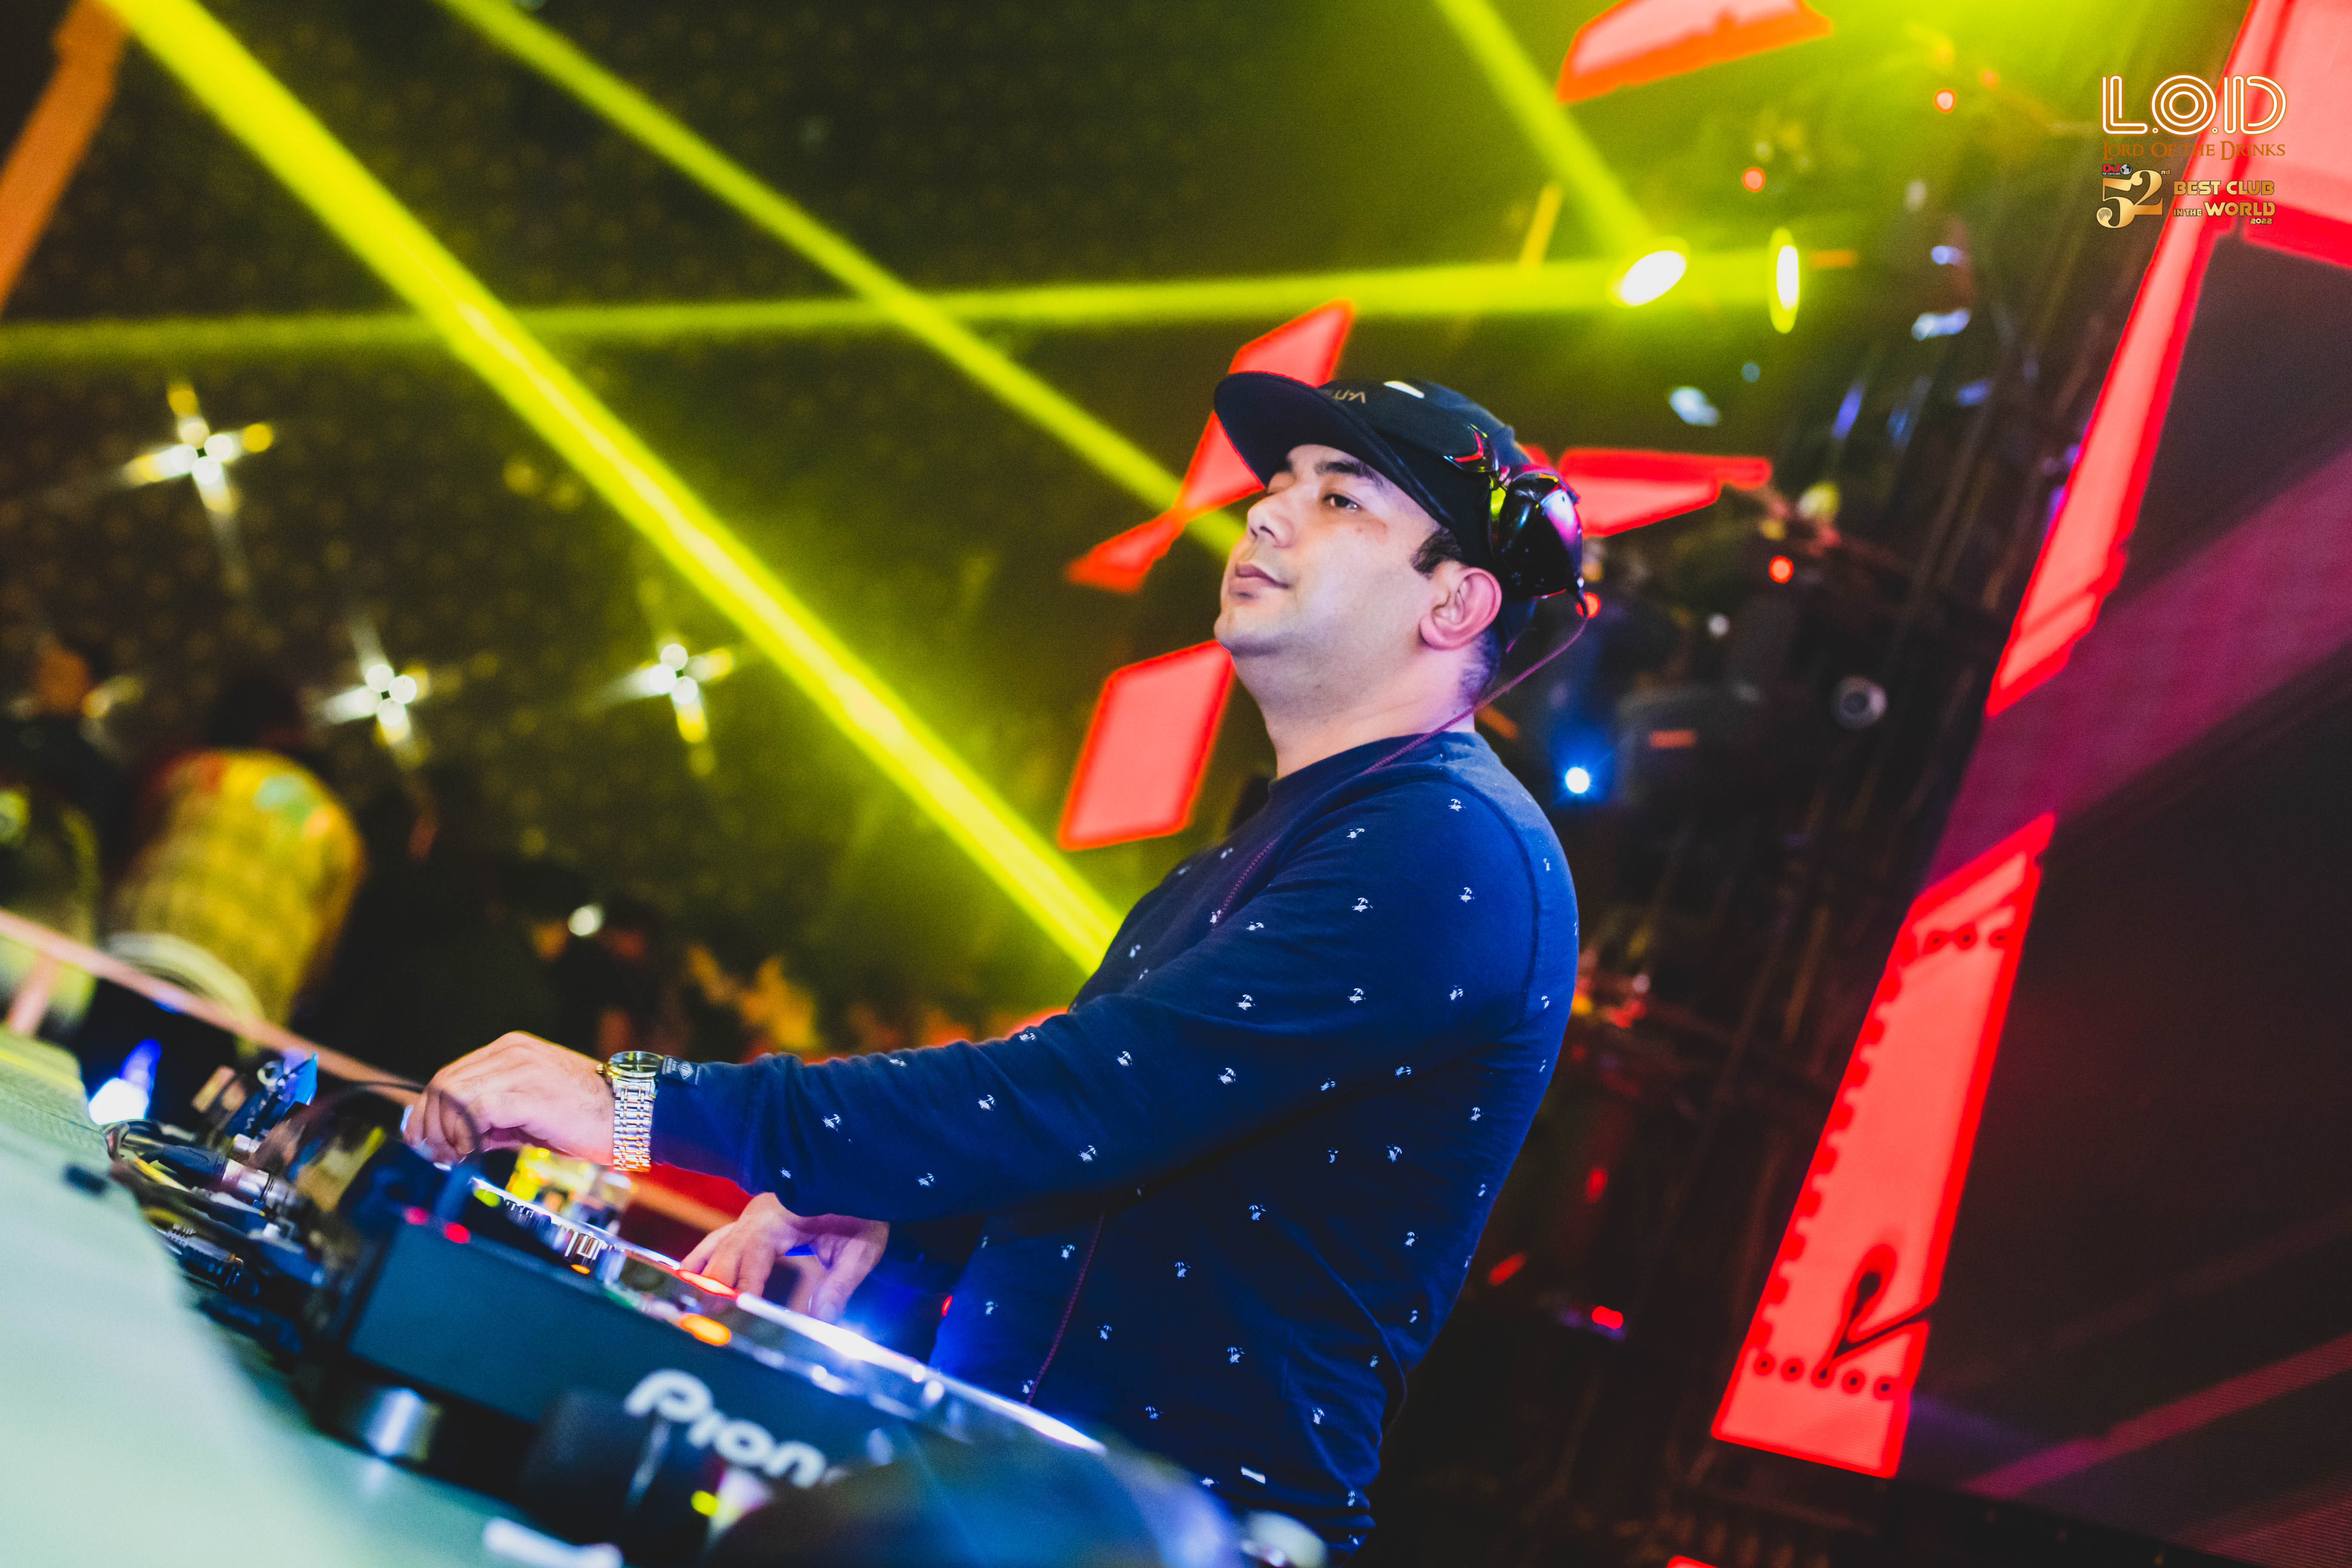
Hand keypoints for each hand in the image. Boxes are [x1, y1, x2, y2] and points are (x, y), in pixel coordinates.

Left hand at [408, 1032, 612, 1164]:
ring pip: (453, 1095)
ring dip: (443, 1132)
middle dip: (429, 1124)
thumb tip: (448, 1141)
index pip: (450, 1075)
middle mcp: (512, 1051)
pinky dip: (463, 1135)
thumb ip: (490, 1119)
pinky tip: (470, 1152)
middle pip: (444, 1083)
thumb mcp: (529, 1113)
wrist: (634, 1114)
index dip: (427, 1110)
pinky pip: (474, 1111)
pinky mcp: (528, 1093)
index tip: (423, 1141)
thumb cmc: (586, 1118)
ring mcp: (521, 1069)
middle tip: (436, 1156)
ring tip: (453, 1157)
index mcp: (511, 1050)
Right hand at [680, 1193, 888, 1321]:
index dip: (745, 1283)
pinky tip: (685, 1281)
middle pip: (727, 1251)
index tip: (737, 1310)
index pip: (756, 1252)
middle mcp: (759, 1215)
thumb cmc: (861, 1213)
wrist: (856, 1179)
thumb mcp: (861, 1248)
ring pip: (715, 1246)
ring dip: (700, 1274)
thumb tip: (823, 1319)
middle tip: (701, 1318)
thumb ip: (841, 1283)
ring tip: (683, 1302)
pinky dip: (701, 1261)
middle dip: (714, 1285)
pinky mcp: (749, 1225)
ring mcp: (750, 1218)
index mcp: (784, 1216)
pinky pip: (717, 1242)